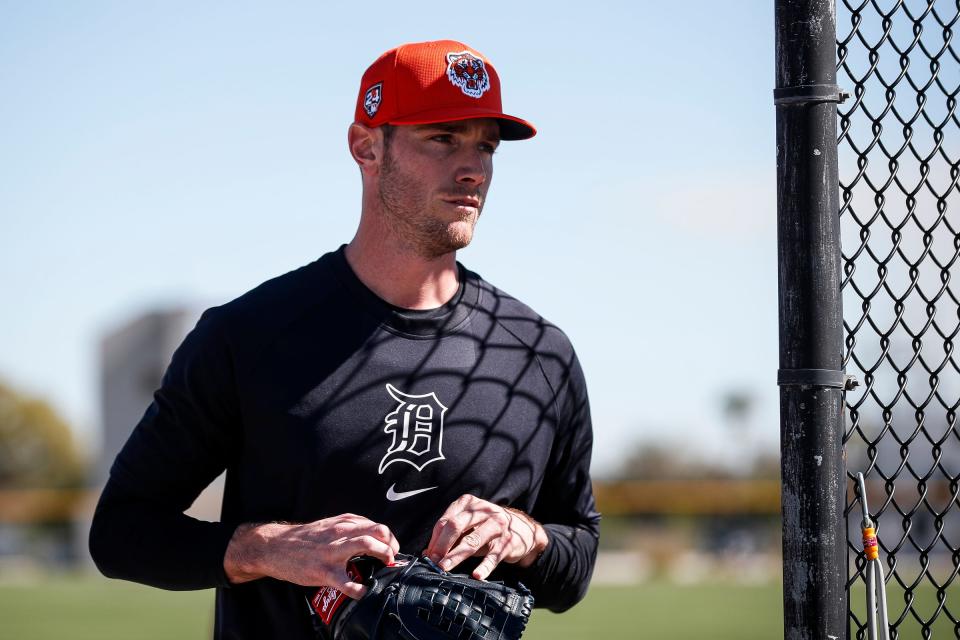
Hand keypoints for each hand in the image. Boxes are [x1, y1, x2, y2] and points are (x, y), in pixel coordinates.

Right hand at [223, 514, 398, 598]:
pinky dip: (359, 589)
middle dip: (390, 544)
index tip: (392, 547)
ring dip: (382, 554)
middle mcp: (340, 534)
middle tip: (392, 556)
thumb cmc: (305, 539)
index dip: (389, 537)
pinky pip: (346, 582)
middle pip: (376, 531)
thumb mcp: (329, 525)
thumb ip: (350, 527)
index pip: (376, 525)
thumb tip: (372, 535)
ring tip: (384, 565)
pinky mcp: (324, 571)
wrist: (276, 547)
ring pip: (365, 544)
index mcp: (343, 523)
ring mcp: (332, 552)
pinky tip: (363, 592)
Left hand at [424, 494, 547, 579]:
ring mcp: (497, 526)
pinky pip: (493, 556)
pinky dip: (484, 566)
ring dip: (456, 556)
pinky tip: (476, 575)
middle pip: (456, 526)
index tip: (428, 554)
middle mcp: (483, 511)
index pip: (446, 520)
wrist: (522, 530)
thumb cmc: (487, 528)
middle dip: (442, 546)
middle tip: (433, 561)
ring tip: (444, 568)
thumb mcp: (469, 527)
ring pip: (472, 541)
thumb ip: (450, 537)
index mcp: (469, 503)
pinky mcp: (508, 542)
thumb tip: (427, 553)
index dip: (435, 539)